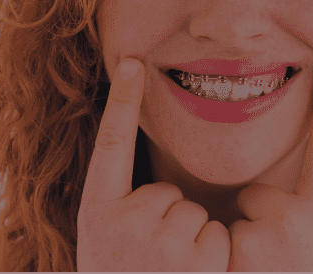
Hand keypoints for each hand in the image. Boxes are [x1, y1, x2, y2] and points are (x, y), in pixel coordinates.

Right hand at [77, 58, 230, 271]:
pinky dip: (212, 258)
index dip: (121, 100)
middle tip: (152, 259)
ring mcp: (159, 240)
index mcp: (96, 212)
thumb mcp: (107, 244)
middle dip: (170, 221)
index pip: (111, 144)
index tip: (132, 60)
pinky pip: (216, 237)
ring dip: (191, 242)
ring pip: (193, 214)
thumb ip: (124, 209)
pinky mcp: (195, 258)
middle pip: (169, 191)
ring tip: (170, 273)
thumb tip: (156, 183)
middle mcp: (122, 221)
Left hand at [227, 52, 312, 271]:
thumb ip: (302, 217)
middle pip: (255, 194)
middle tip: (271, 263)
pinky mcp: (237, 253)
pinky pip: (212, 246)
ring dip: (234, 250)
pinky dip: (218, 267)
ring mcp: (268, 236)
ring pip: (229, 223)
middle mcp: (303, 218)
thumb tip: (263, 198)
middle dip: (253, 223)